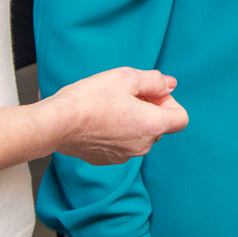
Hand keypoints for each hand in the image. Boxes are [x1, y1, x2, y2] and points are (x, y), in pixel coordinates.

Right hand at [45, 67, 189, 164]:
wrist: (57, 123)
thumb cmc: (92, 98)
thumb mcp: (128, 77)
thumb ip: (155, 80)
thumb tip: (170, 84)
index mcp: (152, 126)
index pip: (180, 118)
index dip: (169, 101)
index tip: (150, 92)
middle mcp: (142, 146)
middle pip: (159, 125)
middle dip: (149, 107)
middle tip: (127, 93)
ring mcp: (123, 155)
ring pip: (139, 134)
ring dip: (133, 118)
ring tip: (111, 104)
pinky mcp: (105, 159)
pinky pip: (121, 143)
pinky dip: (117, 130)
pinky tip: (100, 118)